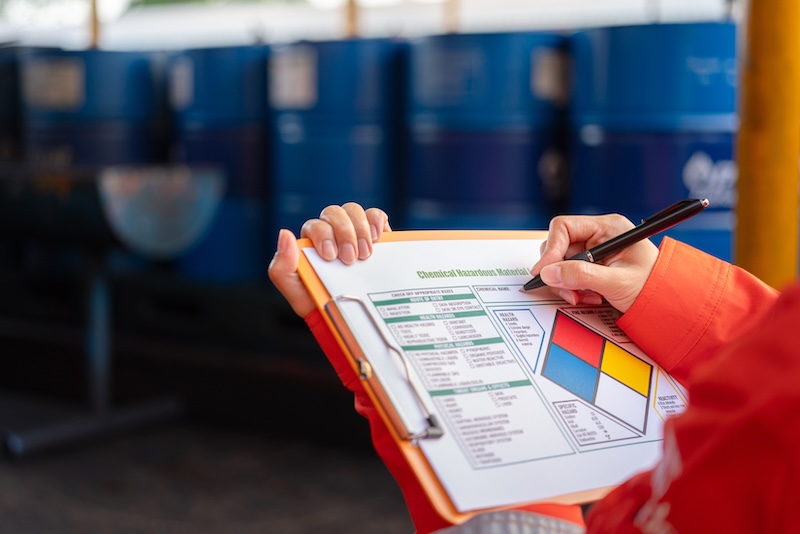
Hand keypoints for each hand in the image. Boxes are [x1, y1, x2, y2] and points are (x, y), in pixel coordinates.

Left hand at [268, 203, 390, 316]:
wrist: (348, 315)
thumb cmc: (320, 302)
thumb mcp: (296, 291)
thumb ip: (282, 267)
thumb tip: (284, 234)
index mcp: (312, 241)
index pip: (316, 225)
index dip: (324, 235)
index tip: (331, 256)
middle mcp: (332, 231)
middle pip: (335, 213)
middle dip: (344, 233)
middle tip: (350, 259)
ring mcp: (354, 231)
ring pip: (354, 211)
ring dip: (360, 229)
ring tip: (365, 254)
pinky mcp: (375, 235)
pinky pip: (375, 215)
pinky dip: (376, 221)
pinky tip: (377, 238)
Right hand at [528, 214, 658, 312]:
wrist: (665, 303)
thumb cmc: (651, 287)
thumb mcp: (617, 282)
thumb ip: (582, 276)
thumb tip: (549, 273)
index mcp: (607, 228)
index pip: (564, 227)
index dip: (551, 248)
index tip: (545, 271)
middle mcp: (597, 235)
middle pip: (559, 246)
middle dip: (560, 272)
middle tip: (569, 292)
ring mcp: (592, 251)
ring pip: (560, 263)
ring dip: (567, 284)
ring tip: (583, 297)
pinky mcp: (590, 266)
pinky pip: (569, 274)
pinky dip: (573, 289)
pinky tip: (589, 297)